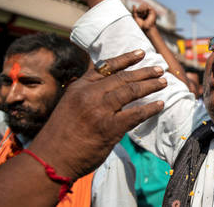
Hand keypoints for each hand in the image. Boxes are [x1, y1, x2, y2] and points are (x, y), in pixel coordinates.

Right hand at [28, 50, 166, 179]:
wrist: (50, 159)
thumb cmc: (62, 135)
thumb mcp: (70, 105)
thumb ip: (88, 95)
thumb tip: (112, 90)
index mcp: (79, 87)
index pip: (107, 66)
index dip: (126, 58)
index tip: (141, 53)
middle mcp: (89, 94)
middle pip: (123, 77)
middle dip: (144, 72)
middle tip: (159, 69)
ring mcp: (99, 110)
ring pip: (131, 91)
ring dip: (150, 85)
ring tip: (163, 82)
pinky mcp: (109, 127)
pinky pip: (136, 114)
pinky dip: (150, 108)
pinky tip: (160, 104)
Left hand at [133, 3, 156, 32]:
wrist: (146, 28)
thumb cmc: (141, 25)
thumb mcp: (135, 17)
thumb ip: (134, 11)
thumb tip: (133, 5)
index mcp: (143, 14)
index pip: (139, 8)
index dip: (137, 10)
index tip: (137, 15)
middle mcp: (146, 12)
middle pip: (141, 6)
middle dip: (139, 9)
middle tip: (140, 15)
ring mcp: (150, 11)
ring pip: (144, 5)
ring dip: (141, 9)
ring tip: (142, 14)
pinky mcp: (152, 11)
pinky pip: (147, 6)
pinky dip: (144, 9)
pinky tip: (144, 13)